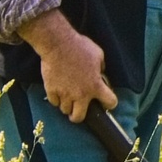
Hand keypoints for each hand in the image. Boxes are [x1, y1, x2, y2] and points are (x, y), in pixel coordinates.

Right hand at [20, 11, 115, 125]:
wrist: (58, 44)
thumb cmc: (80, 47)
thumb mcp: (99, 55)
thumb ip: (101, 68)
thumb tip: (99, 74)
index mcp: (95, 86)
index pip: (110, 102)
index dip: (110, 103)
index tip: (106, 101)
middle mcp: (80, 94)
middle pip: (79, 117)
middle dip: (79, 115)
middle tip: (79, 110)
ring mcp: (64, 94)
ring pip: (65, 110)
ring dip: (67, 106)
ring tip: (67, 99)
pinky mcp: (51, 90)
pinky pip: (53, 102)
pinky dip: (56, 99)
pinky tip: (58, 93)